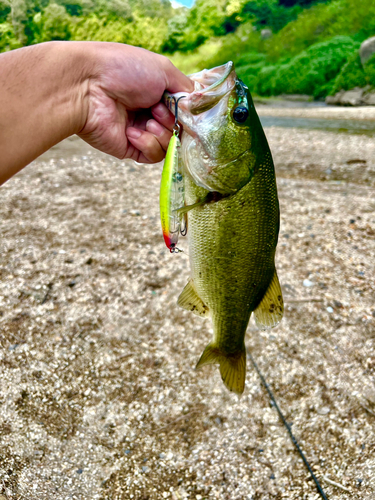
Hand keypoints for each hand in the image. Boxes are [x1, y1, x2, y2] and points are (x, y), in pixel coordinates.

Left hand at [78, 43, 192, 162]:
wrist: (87, 86)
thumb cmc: (124, 69)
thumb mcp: (164, 70)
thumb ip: (186, 90)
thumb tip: (197, 110)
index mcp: (158, 92)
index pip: (185, 110)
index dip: (188, 113)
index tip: (186, 109)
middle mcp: (151, 112)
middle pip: (180, 129)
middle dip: (174, 121)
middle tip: (157, 110)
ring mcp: (141, 132)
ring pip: (169, 145)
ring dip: (162, 133)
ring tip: (147, 121)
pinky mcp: (130, 149)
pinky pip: (153, 156)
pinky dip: (148, 144)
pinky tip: (133, 132)